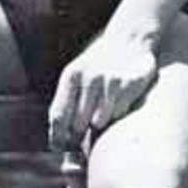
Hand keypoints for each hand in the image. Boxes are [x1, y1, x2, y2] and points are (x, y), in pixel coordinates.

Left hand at [48, 33, 158, 150]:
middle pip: (76, 123)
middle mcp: (87, 78)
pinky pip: (119, 115)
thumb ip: (68, 104)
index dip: (57, 137)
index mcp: (70, 77)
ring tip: (102, 120)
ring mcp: (108, 81)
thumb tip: (58, 141)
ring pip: (98, 122)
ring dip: (98, 128)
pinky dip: (117, 118)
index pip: (58, 115)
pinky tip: (119, 107)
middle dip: (77, 138)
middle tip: (81, 144)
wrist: (130, 39)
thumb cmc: (99, 65)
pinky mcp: (128, 85)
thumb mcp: (78, 76)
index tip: (59, 148)